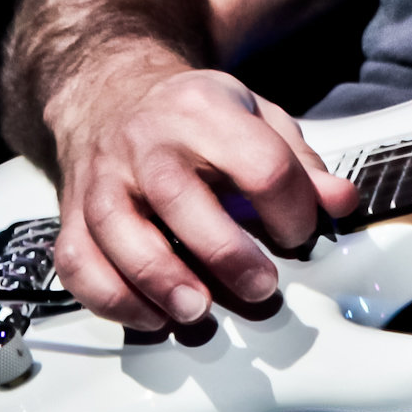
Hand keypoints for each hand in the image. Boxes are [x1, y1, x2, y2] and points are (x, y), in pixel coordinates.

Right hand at [46, 51, 361, 330]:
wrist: (111, 95)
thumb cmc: (192, 118)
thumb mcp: (256, 118)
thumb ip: (300, 163)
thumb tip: (340, 203)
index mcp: (203, 110)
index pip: (259, 162)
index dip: (289, 207)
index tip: (298, 234)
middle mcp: (146, 142)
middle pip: (179, 196)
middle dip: (224, 253)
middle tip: (260, 287)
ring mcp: (103, 177)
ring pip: (117, 231)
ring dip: (159, 280)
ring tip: (198, 311)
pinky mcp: (72, 212)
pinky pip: (77, 261)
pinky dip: (111, 298)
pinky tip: (151, 316)